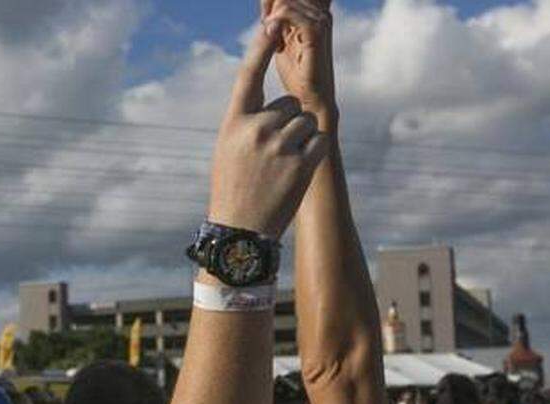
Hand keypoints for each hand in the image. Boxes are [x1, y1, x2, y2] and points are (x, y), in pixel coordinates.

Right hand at [208, 21, 329, 239]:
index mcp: (233, 122)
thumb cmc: (233, 190)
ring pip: (307, 121)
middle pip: (290, 104)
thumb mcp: (229, 150)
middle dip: (289, 123)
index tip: (271, 24)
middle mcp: (256, 129)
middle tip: (273, 155)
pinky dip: (315, 150)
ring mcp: (280, 146)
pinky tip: (300, 169)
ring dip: (303, 138)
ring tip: (284, 166)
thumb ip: (248, 123)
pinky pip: (320, 139)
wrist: (239, 234)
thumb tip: (278, 107)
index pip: (248, 76)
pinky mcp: (301, 164)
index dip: (260, 48)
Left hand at [262, 0, 335, 122]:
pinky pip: (291, 14)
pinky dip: (276, 22)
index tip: (264, 18)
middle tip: (265, 24)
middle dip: (270, 4)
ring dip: (271, 15)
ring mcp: (321, 22)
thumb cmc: (298, 75)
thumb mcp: (284, 42)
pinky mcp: (316, 35)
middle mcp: (320, 13)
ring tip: (270, 35)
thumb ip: (279, 22)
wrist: (311, 101)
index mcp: (315, 13)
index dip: (272, 0)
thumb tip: (267, 6)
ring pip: (287, 0)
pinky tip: (273, 38)